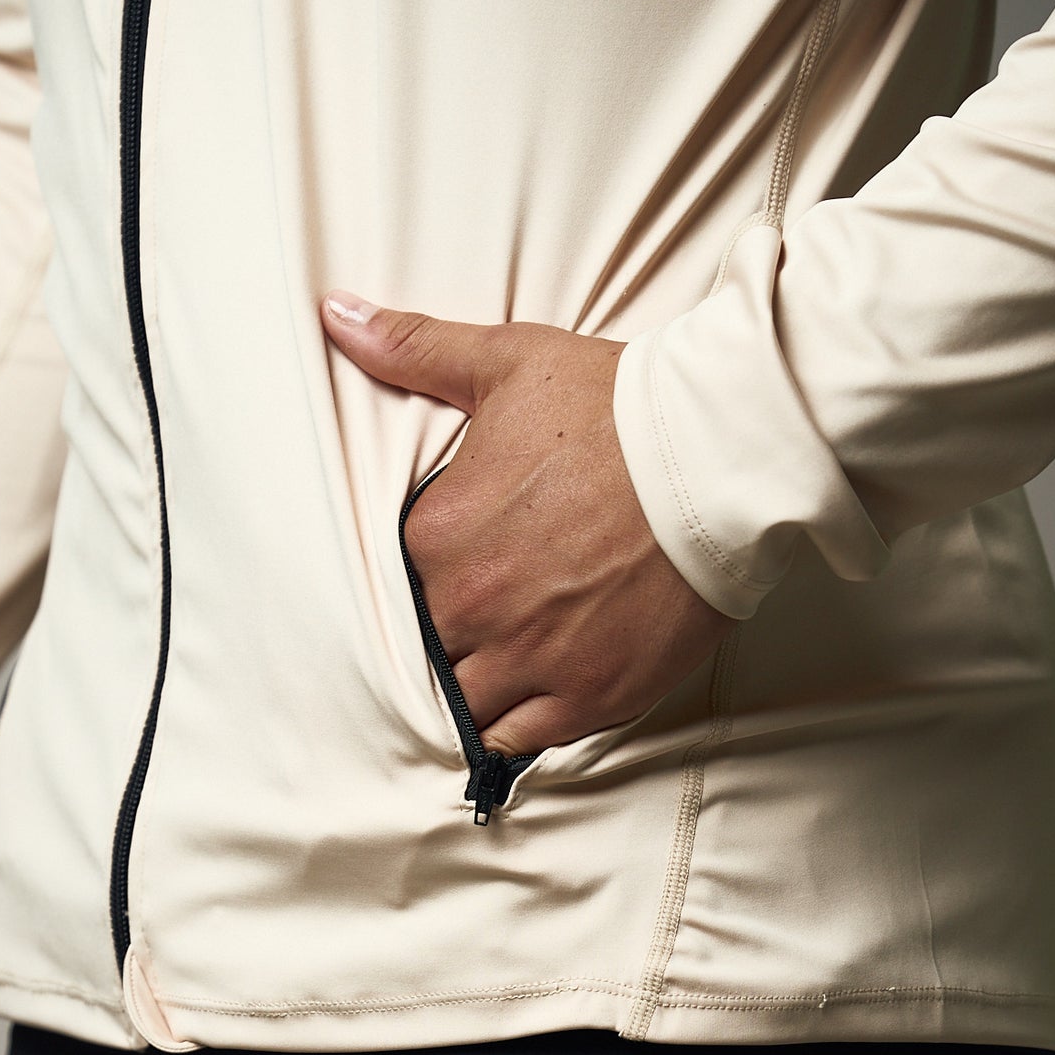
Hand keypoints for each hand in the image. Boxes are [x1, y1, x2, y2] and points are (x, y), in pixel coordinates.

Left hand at [322, 296, 730, 752]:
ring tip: (516, 654)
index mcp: (438, 536)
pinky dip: (516, 726)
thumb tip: (337, 315)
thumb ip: (415, 349)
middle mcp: (472, 607)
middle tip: (503, 607)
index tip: (473, 561)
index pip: (402, 582)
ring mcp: (528, 659)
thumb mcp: (507, 363)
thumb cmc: (617, 407)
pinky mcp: (584, 698)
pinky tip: (531, 697)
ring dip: (482, 684)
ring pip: (468, 701)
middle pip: (434, 646)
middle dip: (458, 631)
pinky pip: (517, 739)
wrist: (717, 456)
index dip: (435, 575)